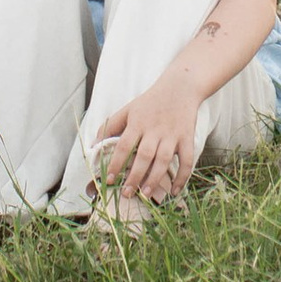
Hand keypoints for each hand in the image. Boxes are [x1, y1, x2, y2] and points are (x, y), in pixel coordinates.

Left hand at [92, 71, 203, 206]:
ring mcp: (172, 134)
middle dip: (135, 177)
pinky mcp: (187, 137)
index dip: (116, 164)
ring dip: (155, 179)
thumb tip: (93, 145)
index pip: (124, 145)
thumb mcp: (128, 109)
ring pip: (164, 160)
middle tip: (127, 194)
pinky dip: (182, 177)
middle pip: (144, 156)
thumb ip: (110, 126)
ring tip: (146, 194)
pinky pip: (187, 160)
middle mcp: (155, 129)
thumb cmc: (150, 101)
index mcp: (138, 122)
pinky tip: (175, 191)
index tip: (109, 180)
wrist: (180, 86)